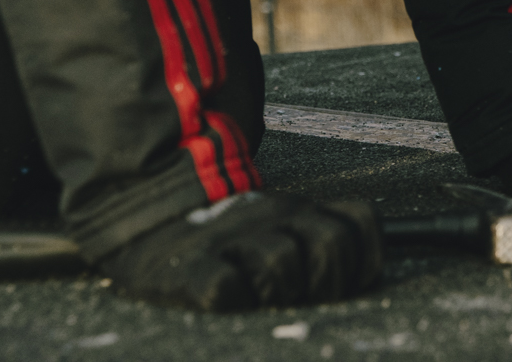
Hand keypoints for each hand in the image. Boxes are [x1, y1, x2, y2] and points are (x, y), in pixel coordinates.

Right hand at [97, 191, 379, 311]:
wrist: (145, 212)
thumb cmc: (227, 235)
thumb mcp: (281, 221)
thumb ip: (321, 234)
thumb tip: (366, 270)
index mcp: (299, 210)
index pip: (359, 222)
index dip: (362, 260)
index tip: (346, 282)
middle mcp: (272, 216)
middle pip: (331, 245)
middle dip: (326, 282)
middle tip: (300, 296)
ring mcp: (232, 238)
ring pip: (282, 264)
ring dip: (277, 292)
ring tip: (257, 296)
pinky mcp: (189, 265)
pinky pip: (224, 288)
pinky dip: (231, 301)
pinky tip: (224, 299)